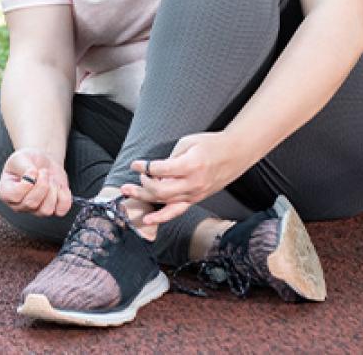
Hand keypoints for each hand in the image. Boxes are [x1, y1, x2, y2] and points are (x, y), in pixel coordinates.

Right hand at [0, 148, 71, 217]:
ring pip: (46, 210)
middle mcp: (20, 205)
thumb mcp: (20, 158)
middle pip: (32, 203)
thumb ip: (24, 167)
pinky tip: (58, 187)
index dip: (27, 183)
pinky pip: (61, 210)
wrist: (41, 162)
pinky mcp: (53, 210)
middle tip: (43, 172)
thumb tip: (32, 177)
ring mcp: (36, 211)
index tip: (32, 171)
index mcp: (6, 193)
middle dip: (42, 184)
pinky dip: (64, 196)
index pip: (15, 196)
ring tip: (50, 179)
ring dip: (52, 190)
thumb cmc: (27, 161)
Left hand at [121, 131, 249, 226]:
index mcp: (191, 165)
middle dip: (141, 187)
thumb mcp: (188, 142)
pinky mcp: (196, 199)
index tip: (135, 165)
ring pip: (165, 201)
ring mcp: (195, 193)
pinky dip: (161, 216)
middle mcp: (193, 183)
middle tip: (128, 182)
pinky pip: (177, 211)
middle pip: (160, 190)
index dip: (144, 167)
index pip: (161, 170)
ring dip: (144, 198)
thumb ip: (170, 158)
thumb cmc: (211, 144)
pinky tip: (148, 220)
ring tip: (128, 193)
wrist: (235, 154)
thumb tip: (154, 172)